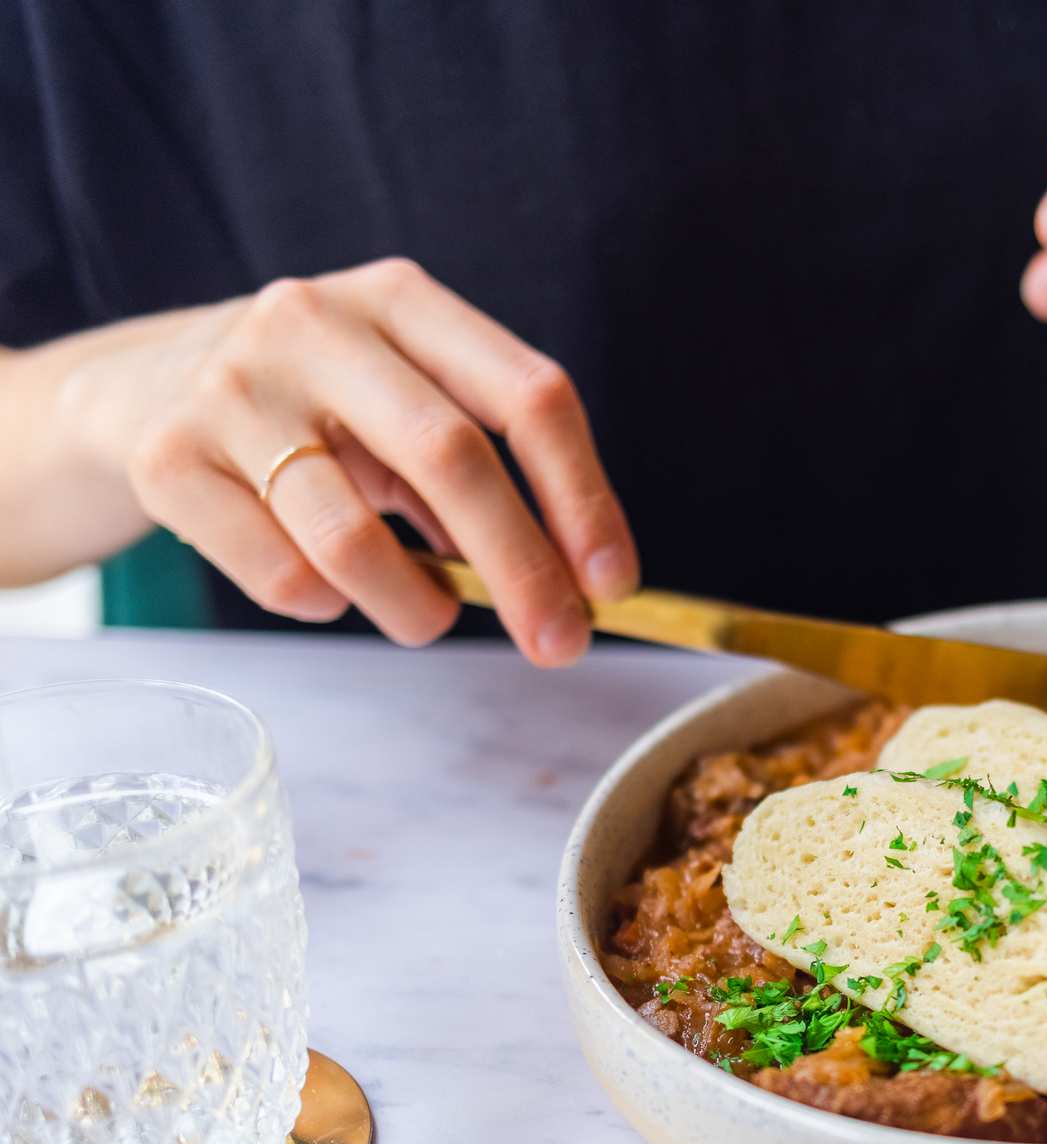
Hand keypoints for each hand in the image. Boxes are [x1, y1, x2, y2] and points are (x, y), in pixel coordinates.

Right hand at [85, 258, 634, 664]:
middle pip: (452, 459)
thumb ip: (481, 470)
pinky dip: (325, 604)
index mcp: (401, 300)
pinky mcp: (168, 458)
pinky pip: (280, 573)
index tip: (614, 583)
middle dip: (523, 569)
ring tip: (426, 619)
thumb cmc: (315, 407)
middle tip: (561, 643)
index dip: (583, 497)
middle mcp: (316, 325)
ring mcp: (233, 387)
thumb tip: (571, 583)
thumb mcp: (400, 400)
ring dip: (415, 607)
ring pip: (353, 537)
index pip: (529, 395)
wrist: (134, 386)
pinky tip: (327, 587)